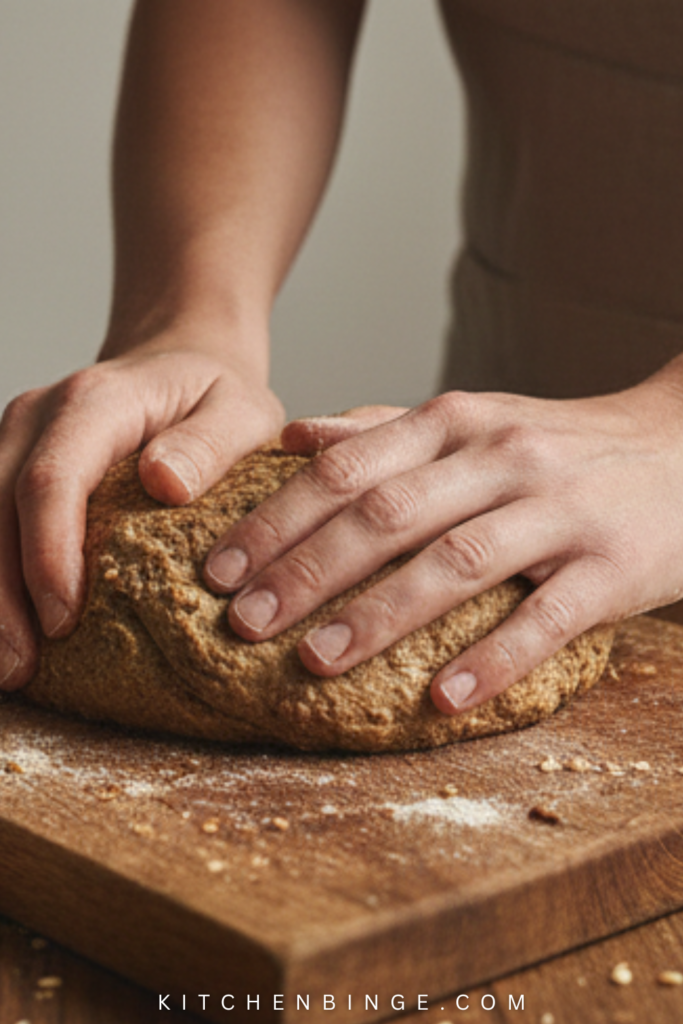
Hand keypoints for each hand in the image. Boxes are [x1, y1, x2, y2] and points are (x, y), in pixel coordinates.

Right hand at [0, 330, 283, 690]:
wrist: (179, 361)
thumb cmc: (216, 397)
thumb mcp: (241, 412)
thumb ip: (211, 445)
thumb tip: (164, 483)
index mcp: (95, 403)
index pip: (52, 479)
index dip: (47, 553)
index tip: (62, 620)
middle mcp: (39, 416)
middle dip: (1, 593)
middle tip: (20, 669)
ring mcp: (14, 438)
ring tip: (8, 668)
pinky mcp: (8, 463)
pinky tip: (3, 628)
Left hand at [203, 370, 682, 714]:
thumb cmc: (560, 446)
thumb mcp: (474, 421)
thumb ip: (386, 431)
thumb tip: (297, 438)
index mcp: (456, 423)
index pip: (346, 469)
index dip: (276, 521)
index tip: (218, 570)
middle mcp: (501, 458)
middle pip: (386, 515)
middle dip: (304, 571)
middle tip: (242, 622)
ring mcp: (559, 511)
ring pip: (456, 563)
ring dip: (381, 615)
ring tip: (316, 662)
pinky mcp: (612, 566)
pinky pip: (547, 617)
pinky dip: (494, 659)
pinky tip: (443, 700)